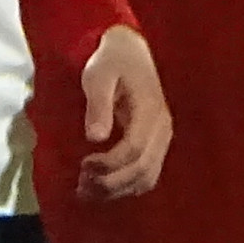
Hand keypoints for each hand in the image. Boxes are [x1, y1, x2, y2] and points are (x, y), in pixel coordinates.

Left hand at [71, 24, 170, 200]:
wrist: (130, 51)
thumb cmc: (111, 62)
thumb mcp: (98, 77)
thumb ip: (98, 106)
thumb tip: (95, 138)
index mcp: (149, 110)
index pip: (134, 149)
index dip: (108, 164)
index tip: (83, 166)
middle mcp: (162, 128)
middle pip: (142, 169)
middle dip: (111, 183)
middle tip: (81, 185)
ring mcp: (162, 138)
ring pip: (147, 178)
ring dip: (117, 190)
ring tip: (87, 191)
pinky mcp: (156, 144)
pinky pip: (147, 175)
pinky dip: (126, 187)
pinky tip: (103, 188)